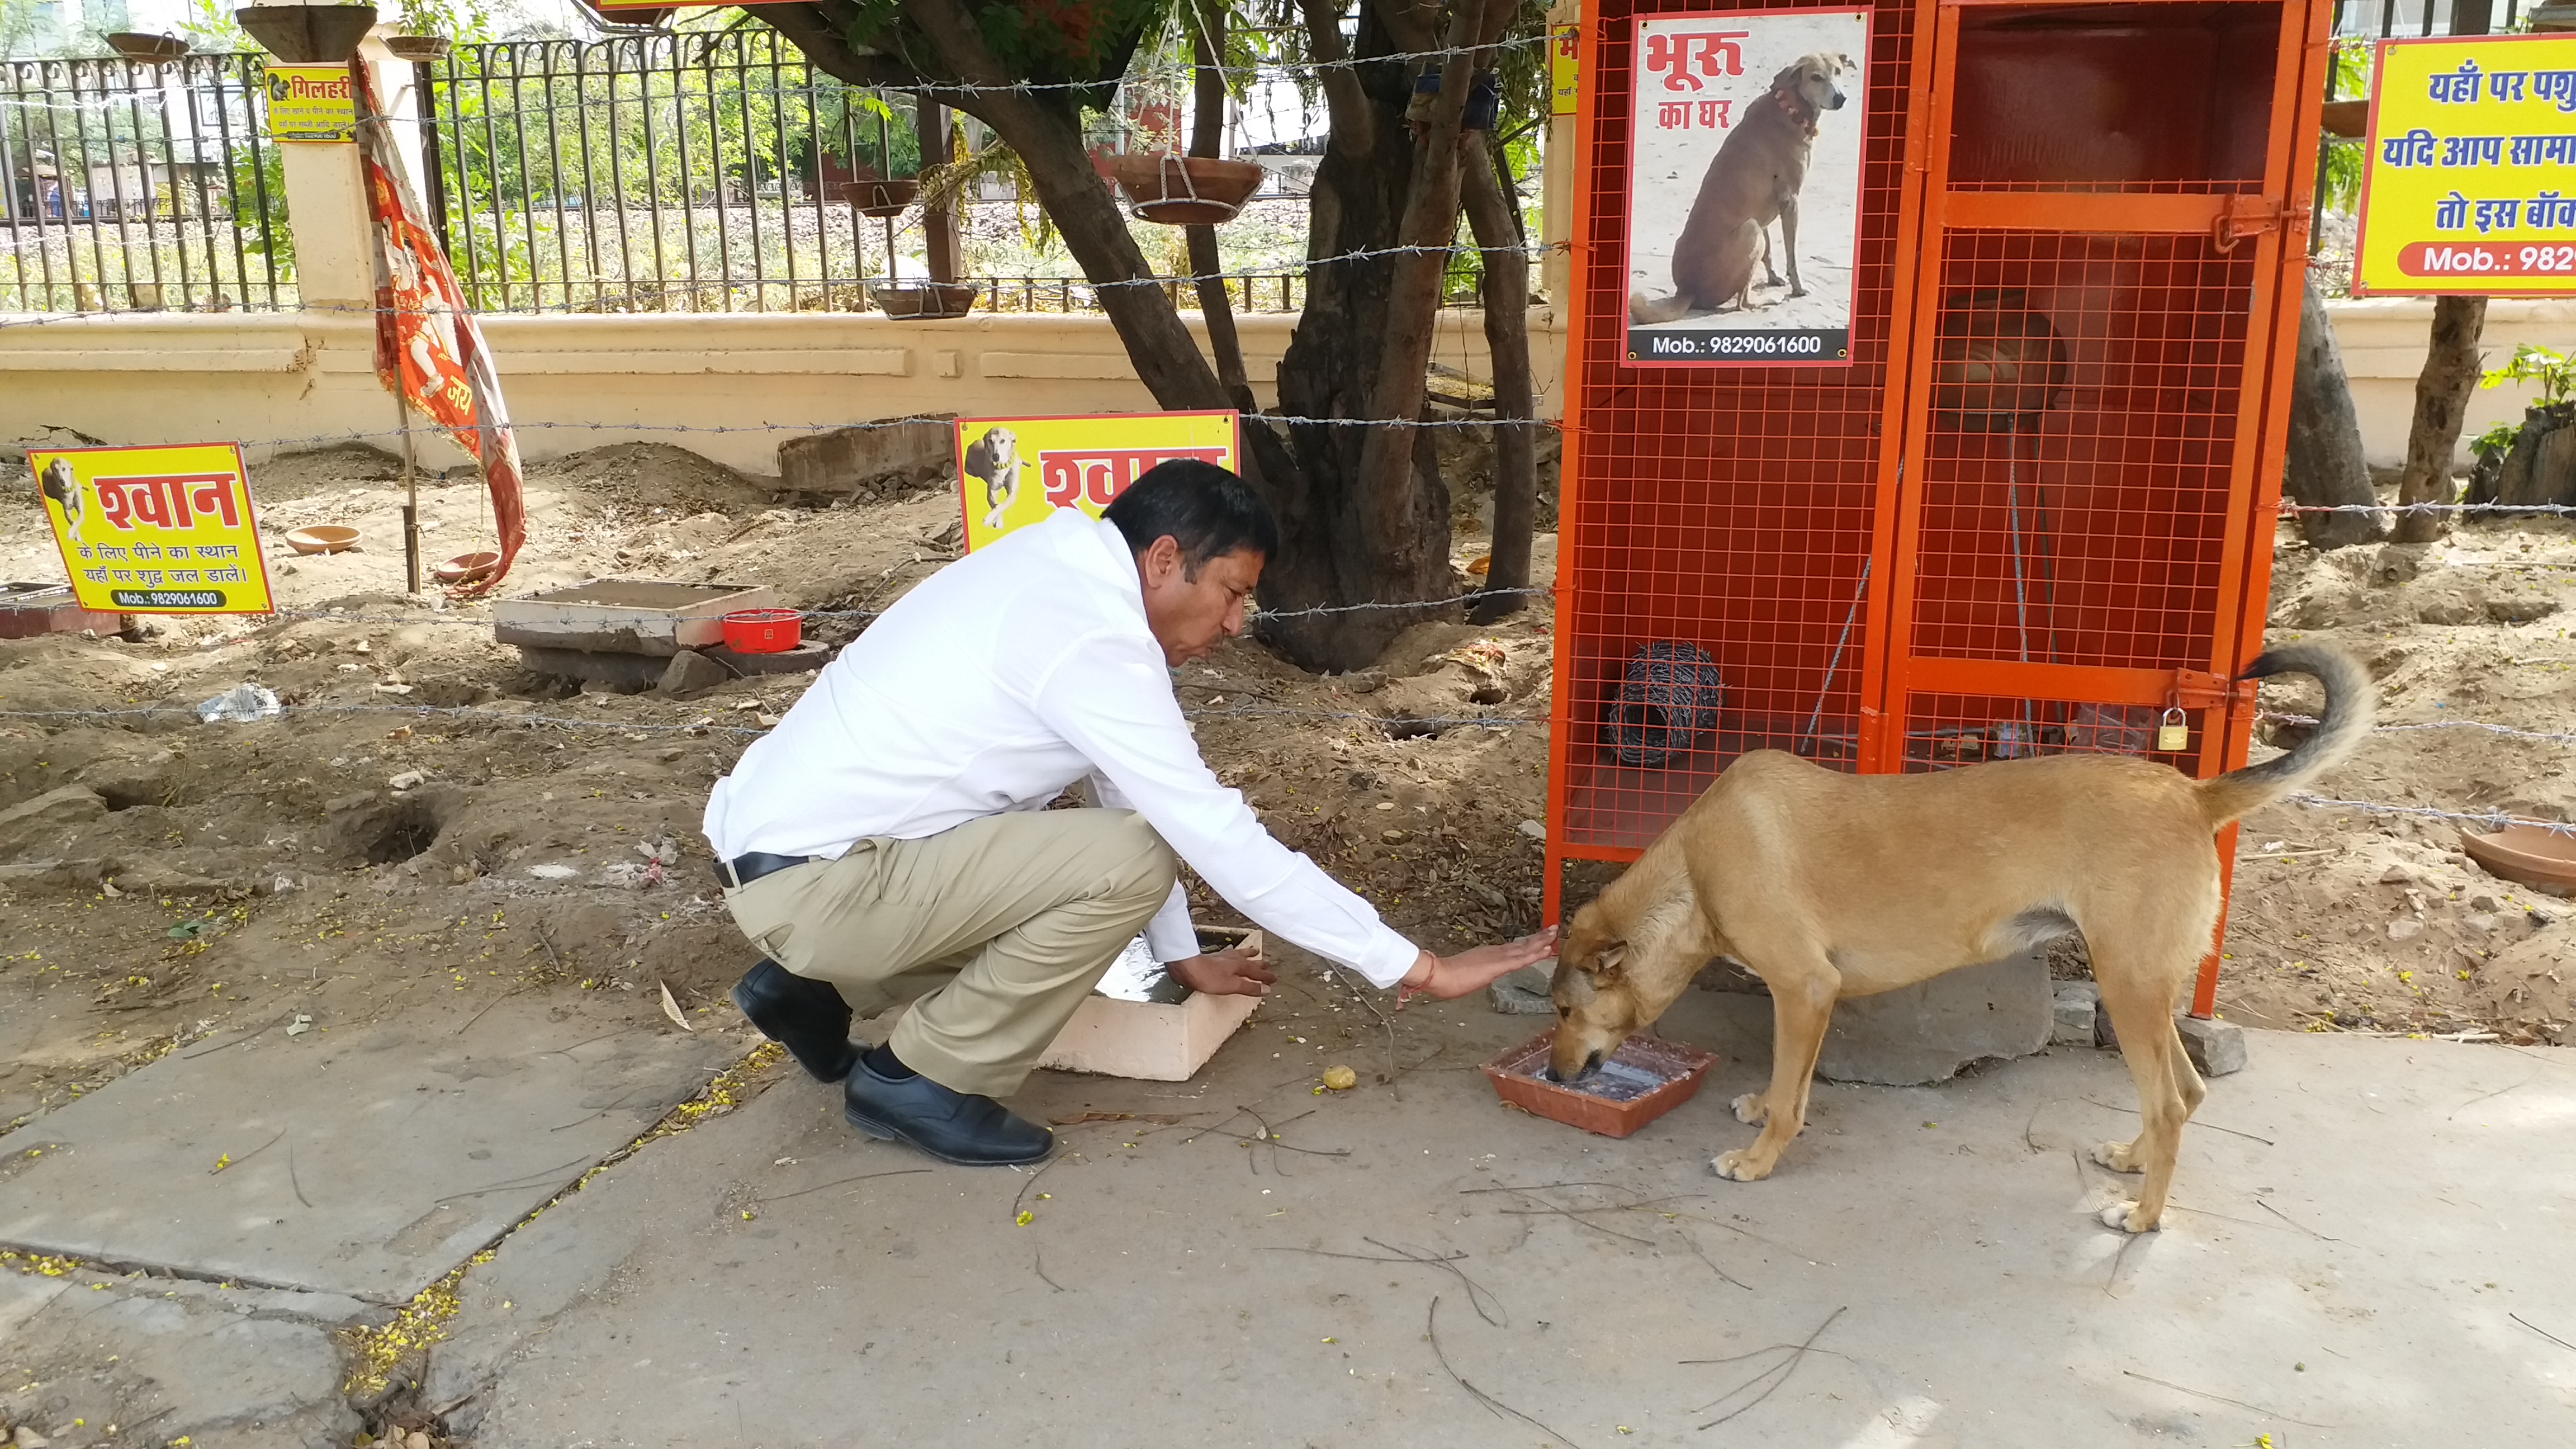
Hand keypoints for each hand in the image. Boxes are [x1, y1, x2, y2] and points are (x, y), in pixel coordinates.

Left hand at [1167, 941, 1275, 996]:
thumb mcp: (1232, 985)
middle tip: (1268, 963)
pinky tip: (1231, 953)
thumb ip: (1249, 987)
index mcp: (1241, 966)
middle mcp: (1234, 959)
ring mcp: (1224, 957)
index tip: (1274, 980)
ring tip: (1255, 951)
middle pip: (1251, 961)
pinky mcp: (1214, 957)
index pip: (1257, 973)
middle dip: (1260, 964)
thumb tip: (1266, 989)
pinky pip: (1231, 954)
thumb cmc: (1210, 977)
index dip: (1266, 977)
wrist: (1188, 966)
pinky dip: (1236, 953)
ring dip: (1249, 954)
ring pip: (1241, 954)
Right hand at [1397, 925, 1559, 1005]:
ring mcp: (1498, 957)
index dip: (1528, 945)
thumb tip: (1462, 975)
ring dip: (1542, 942)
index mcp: (1487, 955)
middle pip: (1522, 945)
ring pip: (1525, 948)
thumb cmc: (1444, 977)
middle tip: (1554, 930)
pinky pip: (1522, 958)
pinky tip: (1547, 949)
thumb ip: (1466, 973)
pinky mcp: (1499, 964)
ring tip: (1555, 934)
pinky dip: (1536, 953)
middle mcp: (1495, 953)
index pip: (1512, 949)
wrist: (1438, 975)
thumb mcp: (1461, 975)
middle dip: (1539, 939)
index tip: (1540, 940)